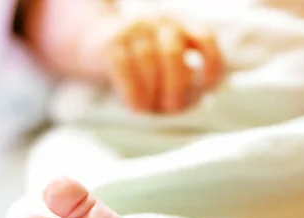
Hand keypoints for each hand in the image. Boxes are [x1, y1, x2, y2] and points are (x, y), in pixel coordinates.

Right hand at [93, 14, 222, 113]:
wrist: (91, 41)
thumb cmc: (137, 60)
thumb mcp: (164, 57)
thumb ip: (181, 73)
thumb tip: (190, 103)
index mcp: (181, 24)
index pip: (206, 39)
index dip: (211, 65)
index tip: (207, 90)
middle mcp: (158, 21)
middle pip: (173, 53)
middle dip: (176, 86)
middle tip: (172, 109)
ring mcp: (132, 29)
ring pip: (147, 60)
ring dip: (152, 91)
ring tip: (151, 110)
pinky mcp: (110, 42)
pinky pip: (124, 68)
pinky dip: (132, 92)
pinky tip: (135, 107)